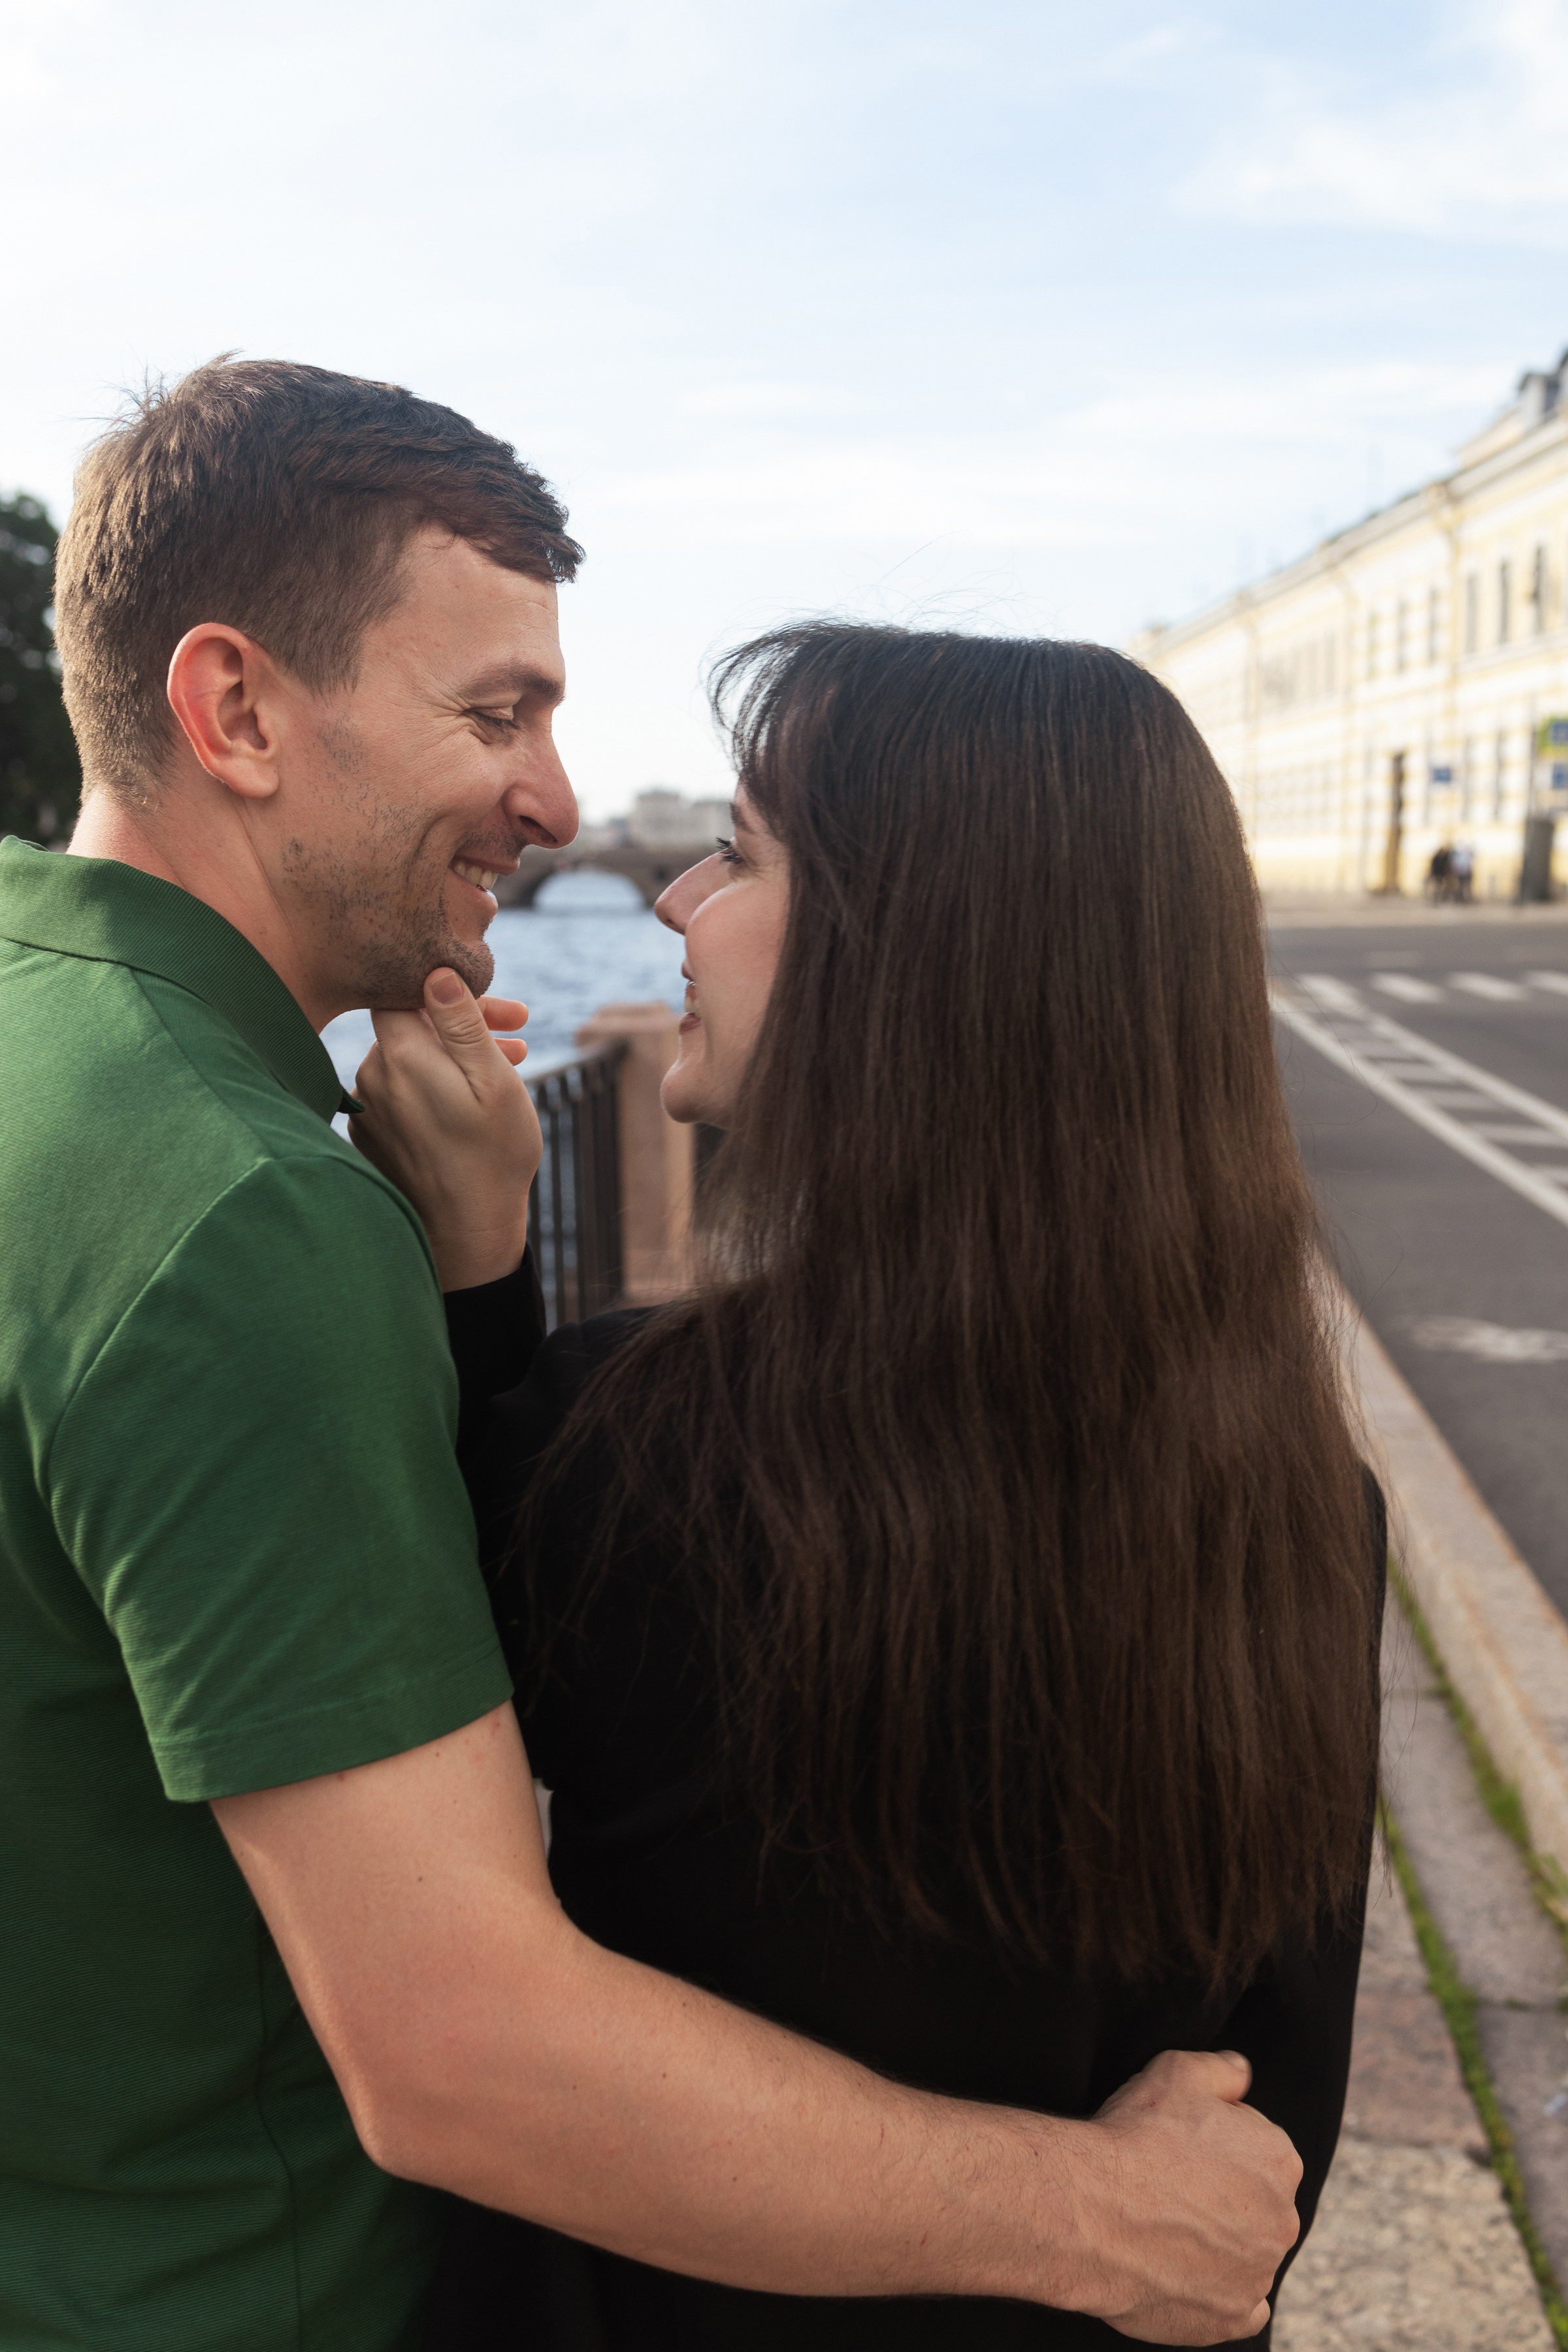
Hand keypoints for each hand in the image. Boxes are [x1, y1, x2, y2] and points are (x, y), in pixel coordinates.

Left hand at [348, 969, 541, 1290]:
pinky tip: (470, 1100)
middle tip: (521, 1030)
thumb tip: (435, 970)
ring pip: (410, 1058)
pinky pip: (401, 1091)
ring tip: (510, 1063)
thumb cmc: (491, 1155)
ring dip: (454, 1055)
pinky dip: (434, 1086)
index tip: (497, 1006)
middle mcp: (370, 1077)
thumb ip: (461, 1022)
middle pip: (411, 1024)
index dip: (449, 987)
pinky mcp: (370, 1134)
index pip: (402, 990)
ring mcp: (366, 1109)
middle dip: (464, 1022)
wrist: (465, 1234)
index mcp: (399, 1056)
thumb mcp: (493, 1080)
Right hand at [1064, 2051, 1300, 2343]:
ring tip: (1164, 2228)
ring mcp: (1258, 2274)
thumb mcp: (1177, 2072)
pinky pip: (1241, 2308)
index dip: (1213, 2143)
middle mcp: (1282, 2220)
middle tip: (1169, 2186)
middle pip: (1255, 2203)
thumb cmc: (1134, 2137)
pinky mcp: (1230, 2318)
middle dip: (1223, 2195)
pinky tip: (1186, 2274)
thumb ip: (1223, 2070)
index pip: (1256, 2147)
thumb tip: (1242, 2073)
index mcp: (1279, 2159)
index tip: (1179, 2146)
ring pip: (1247, 2254)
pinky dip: (1220, 2295)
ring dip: (1219, 2244)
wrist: (1092, 2211)